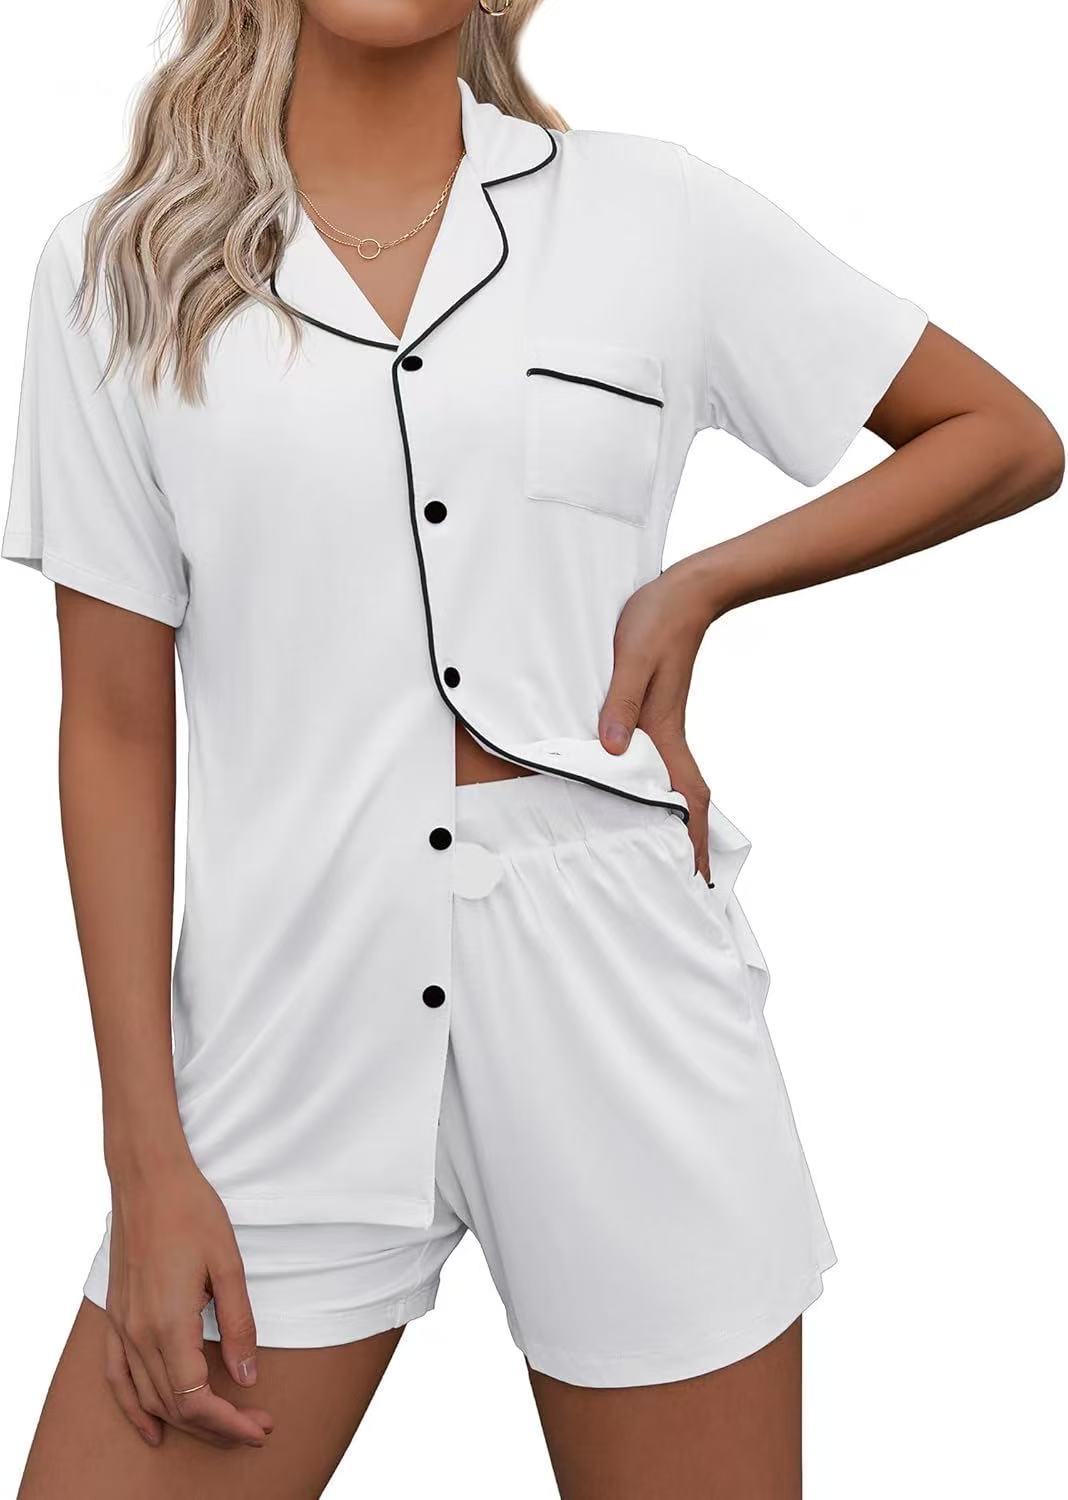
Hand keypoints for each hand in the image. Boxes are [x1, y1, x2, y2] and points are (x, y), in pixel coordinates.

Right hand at [105, 1156, 272, 1448]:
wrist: (148, 1178)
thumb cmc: (193, 1212)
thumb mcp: (229, 1265)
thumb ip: (239, 1324)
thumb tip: (247, 1376)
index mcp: (169, 1324)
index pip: (197, 1400)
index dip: (230, 1423)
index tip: (259, 1428)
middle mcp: (139, 1333)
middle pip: (174, 1406)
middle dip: (216, 1427)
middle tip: (255, 1428)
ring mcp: (122, 1327)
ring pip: (148, 1397)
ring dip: (183, 1422)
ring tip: (222, 1429)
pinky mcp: (114, 1316)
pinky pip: (116, 1377)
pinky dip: (134, 1408)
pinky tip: (151, 1426)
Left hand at [599, 559, 715, 879]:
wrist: (685, 592)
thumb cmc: (658, 621)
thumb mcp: (633, 658)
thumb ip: (621, 701)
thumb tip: (613, 748)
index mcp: (664, 732)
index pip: (684, 798)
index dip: (690, 838)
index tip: (695, 876)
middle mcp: (668, 737)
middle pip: (685, 802)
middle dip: (688, 844)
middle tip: (687, 883)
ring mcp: (663, 726)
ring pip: (674, 785)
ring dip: (676, 820)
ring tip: (669, 853)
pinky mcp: (656, 713)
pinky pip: (659, 764)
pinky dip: (661, 790)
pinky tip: (644, 794)